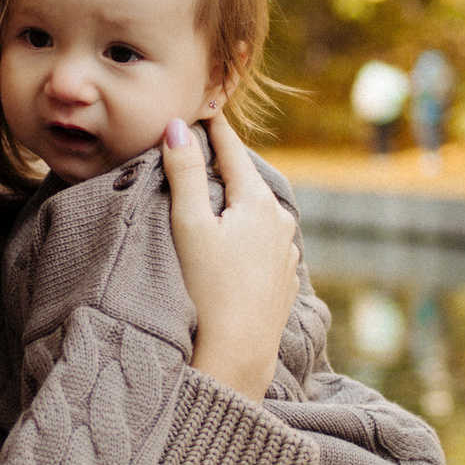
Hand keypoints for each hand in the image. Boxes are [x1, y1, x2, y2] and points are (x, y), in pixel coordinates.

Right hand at [163, 113, 297, 401]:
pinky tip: (235, 239)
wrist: (236, 357)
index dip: (214, 128)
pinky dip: (247, 230)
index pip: (232, 150)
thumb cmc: (207, 291)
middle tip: (205, 143)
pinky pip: (265, 240)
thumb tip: (178, 126)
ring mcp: (286, 253)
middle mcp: (280, 222)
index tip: (204, 107)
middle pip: (249, 179)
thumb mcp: (189, 226)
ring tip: (216, 191)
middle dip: (226, 163)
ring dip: (238, 199)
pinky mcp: (283, 280)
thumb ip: (185, 173)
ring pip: (259, 211)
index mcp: (258, 203)